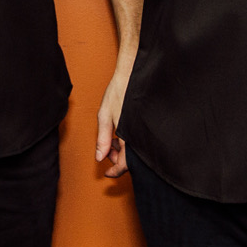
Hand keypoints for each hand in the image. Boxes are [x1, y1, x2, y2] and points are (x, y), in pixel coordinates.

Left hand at [95, 52, 133, 177]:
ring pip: (135, 149)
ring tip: (114, 140)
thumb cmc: (120, 91)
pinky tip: (124, 134)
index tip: (107, 174)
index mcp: (131, 136)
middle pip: (131, 159)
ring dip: (124, 150)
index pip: (125, 164)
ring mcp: (145, 130)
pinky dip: (130, 141)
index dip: (116, 171)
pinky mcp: (147, 124)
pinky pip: (138, 139)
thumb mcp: (105, 115)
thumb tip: (100, 157)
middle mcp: (141, 135)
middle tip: (108, 152)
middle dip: (118, 159)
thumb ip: (103, 138)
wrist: (135, 72)